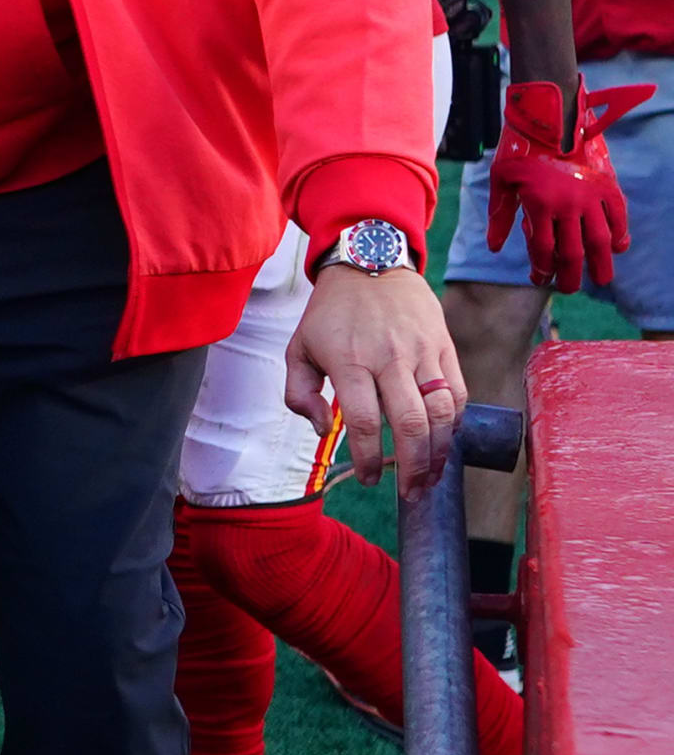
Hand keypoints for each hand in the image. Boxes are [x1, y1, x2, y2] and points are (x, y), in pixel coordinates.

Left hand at [288, 259, 467, 483]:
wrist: (370, 263)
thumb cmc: (330, 314)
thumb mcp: (298, 347)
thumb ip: (299, 394)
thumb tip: (324, 430)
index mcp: (348, 360)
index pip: (365, 421)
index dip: (369, 457)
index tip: (368, 478)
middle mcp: (388, 357)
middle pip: (410, 423)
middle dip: (413, 466)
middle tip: (409, 491)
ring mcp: (421, 352)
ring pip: (441, 412)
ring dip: (439, 452)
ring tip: (431, 477)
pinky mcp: (444, 346)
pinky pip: (457, 393)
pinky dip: (453, 423)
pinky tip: (443, 441)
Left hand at [492, 78, 645, 291]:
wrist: (550, 118)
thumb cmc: (519, 149)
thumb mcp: (501, 180)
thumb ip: (500, 215)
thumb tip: (494, 248)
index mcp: (538, 206)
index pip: (542, 250)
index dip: (541, 269)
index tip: (539, 278)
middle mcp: (566, 206)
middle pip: (572, 253)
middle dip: (570, 276)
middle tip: (568, 288)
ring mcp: (590, 198)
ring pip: (599, 241)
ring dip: (601, 264)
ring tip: (601, 280)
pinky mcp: (608, 186)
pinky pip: (618, 217)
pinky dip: (621, 234)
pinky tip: (618, 248)